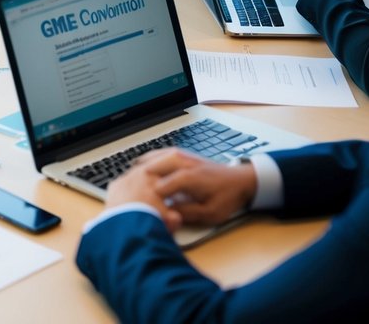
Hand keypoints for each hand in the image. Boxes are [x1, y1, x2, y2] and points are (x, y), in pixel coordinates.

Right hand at [106, 149, 256, 228]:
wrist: (242, 181)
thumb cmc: (227, 198)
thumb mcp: (210, 214)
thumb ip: (187, 214)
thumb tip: (166, 214)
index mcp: (187, 178)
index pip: (158, 187)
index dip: (147, 199)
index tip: (137, 208)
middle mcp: (182, 163)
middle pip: (150, 169)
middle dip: (137, 181)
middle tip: (127, 193)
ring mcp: (181, 156)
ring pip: (152, 158)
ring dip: (140, 168)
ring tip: (129, 180)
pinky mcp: (182, 154)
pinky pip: (159, 154)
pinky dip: (148, 160)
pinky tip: (140, 166)